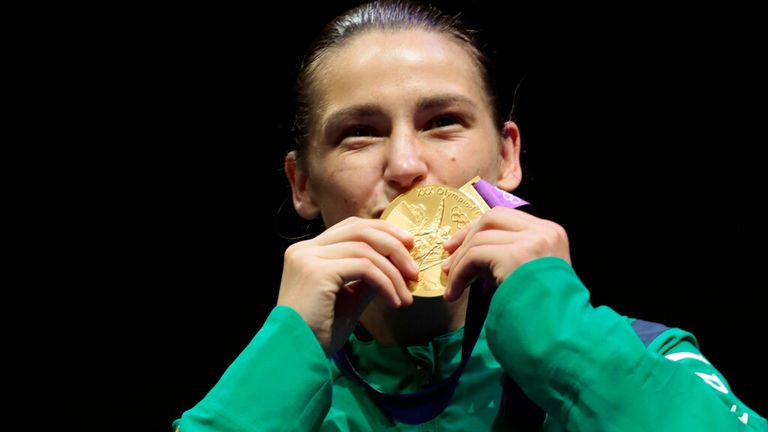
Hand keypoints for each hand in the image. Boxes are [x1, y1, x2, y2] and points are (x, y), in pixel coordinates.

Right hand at [277, 217, 417, 355]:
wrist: (295, 355)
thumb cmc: (318, 333)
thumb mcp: (349, 299)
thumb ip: (367, 278)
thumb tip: (396, 266)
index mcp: (308, 251)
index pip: (351, 227)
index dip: (383, 231)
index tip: (408, 247)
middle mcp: (305, 249)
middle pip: (359, 229)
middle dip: (393, 245)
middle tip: (414, 268)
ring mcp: (309, 257)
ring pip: (365, 249)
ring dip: (393, 272)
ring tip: (406, 295)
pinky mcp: (318, 271)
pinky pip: (364, 268)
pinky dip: (385, 282)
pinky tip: (394, 302)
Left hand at [441, 207, 570, 301]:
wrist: (562, 333)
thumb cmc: (546, 312)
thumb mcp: (534, 274)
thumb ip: (512, 255)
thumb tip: (469, 251)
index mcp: (550, 232)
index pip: (505, 217)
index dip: (476, 229)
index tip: (458, 246)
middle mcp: (543, 231)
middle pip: (491, 218)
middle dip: (464, 237)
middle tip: (448, 262)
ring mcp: (531, 241)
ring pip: (480, 238)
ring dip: (459, 263)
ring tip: (452, 286)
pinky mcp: (516, 256)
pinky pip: (474, 256)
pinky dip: (459, 273)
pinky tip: (454, 292)